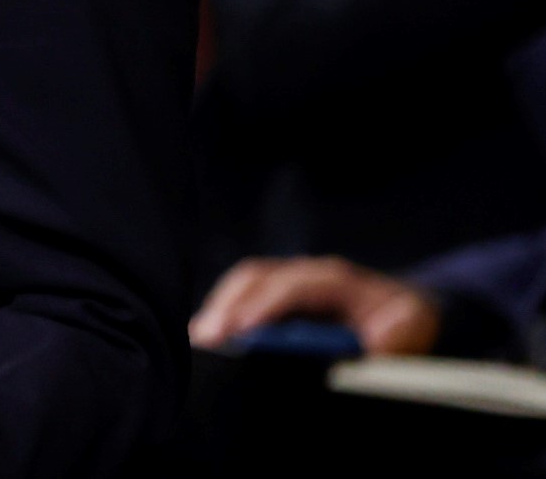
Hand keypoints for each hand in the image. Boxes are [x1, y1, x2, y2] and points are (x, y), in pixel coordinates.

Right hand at [190, 255, 438, 355]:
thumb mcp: (413, 328)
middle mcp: (306, 272)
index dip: (264, 306)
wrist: (407, 314)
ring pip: (243, 285)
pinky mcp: (277, 295)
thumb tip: (375, 344)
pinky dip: (224, 314)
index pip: (292, 285)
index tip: (242, 332)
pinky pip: (243, 296)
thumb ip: (397, 336)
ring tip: (201, 343)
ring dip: (219, 310)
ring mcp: (288, 280)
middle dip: (228, 306)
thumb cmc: (406, 323)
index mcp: (338, 278)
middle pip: (256, 278)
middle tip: (207, 340)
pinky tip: (209, 340)